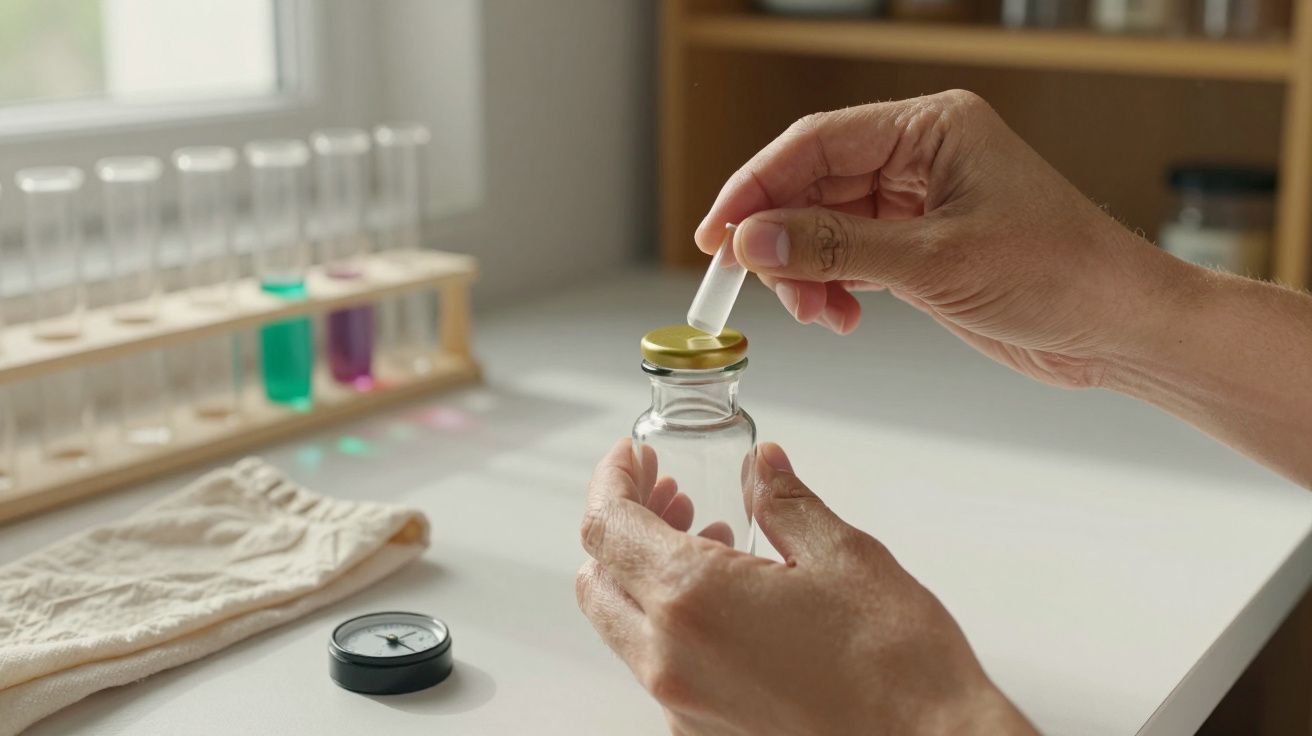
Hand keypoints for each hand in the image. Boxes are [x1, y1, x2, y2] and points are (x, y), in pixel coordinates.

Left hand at [576, 439, 1035, 734]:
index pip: (607, 526)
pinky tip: (731, 602)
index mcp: (692, 599)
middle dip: (622, 526)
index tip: (633, 458)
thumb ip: (786, 503)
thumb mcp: (844, 557)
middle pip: (598, 577)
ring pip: (622, 626)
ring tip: (710, 538)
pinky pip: (658, 667)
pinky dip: (670, 623)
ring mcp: (681, 705)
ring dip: (645, 574)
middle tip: (671, 494)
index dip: (612, 481)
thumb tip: (762, 467)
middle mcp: (669, 659)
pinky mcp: (703, 732)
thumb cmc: (896, 666)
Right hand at [696, 89, 1187, 389]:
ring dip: (806, 271)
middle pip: (814, 184)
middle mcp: (920, 156)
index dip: (757, 187)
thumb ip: (838, 249)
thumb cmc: (1061, 274)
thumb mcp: (937, 262)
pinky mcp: (920, 247)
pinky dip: (832, 287)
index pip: (817, 142)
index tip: (717, 233)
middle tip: (753, 283)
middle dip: (780, 238)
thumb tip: (756, 240)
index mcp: (931, 128)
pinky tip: (839, 316)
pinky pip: (850, 257)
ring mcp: (918, 202)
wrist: (1119, 327)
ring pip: (825, 226)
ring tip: (814, 312)